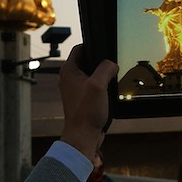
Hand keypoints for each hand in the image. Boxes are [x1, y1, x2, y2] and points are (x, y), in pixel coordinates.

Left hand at [59, 44, 115, 158]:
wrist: (83, 135)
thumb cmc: (86, 112)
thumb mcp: (98, 84)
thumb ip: (106, 68)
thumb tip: (112, 64)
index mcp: (68, 70)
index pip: (79, 48)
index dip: (92, 45)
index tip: (105, 48)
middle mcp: (69, 78)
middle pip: (86, 61)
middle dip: (100, 62)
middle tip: (112, 65)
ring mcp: (74, 89)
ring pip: (90, 75)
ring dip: (101, 76)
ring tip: (111, 79)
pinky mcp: (81, 99)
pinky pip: (92, 87)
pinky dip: (101, 87)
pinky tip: (109, 92)